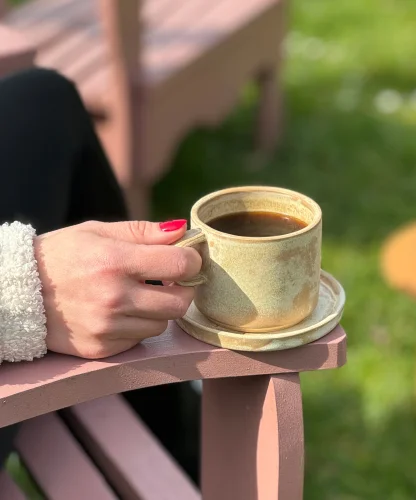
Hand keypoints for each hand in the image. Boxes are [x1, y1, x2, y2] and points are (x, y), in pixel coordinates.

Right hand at [35, 220, 201, 358]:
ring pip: (162, 324)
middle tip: (172, 279)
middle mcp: (114, 298)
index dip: (193, 261)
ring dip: (160, 309)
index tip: (189, 259)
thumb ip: (144, 231)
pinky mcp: (101, 348)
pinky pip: (140, 339)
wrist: (18, 292)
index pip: (180, 265)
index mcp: (115, 261)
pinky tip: (122, 311)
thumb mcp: (99, 231)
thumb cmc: (62, 255)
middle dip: (184, 289)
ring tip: (141, 293)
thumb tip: (183, 230)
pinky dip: (139, 325)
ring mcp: (107, 327)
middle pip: (179, 303)